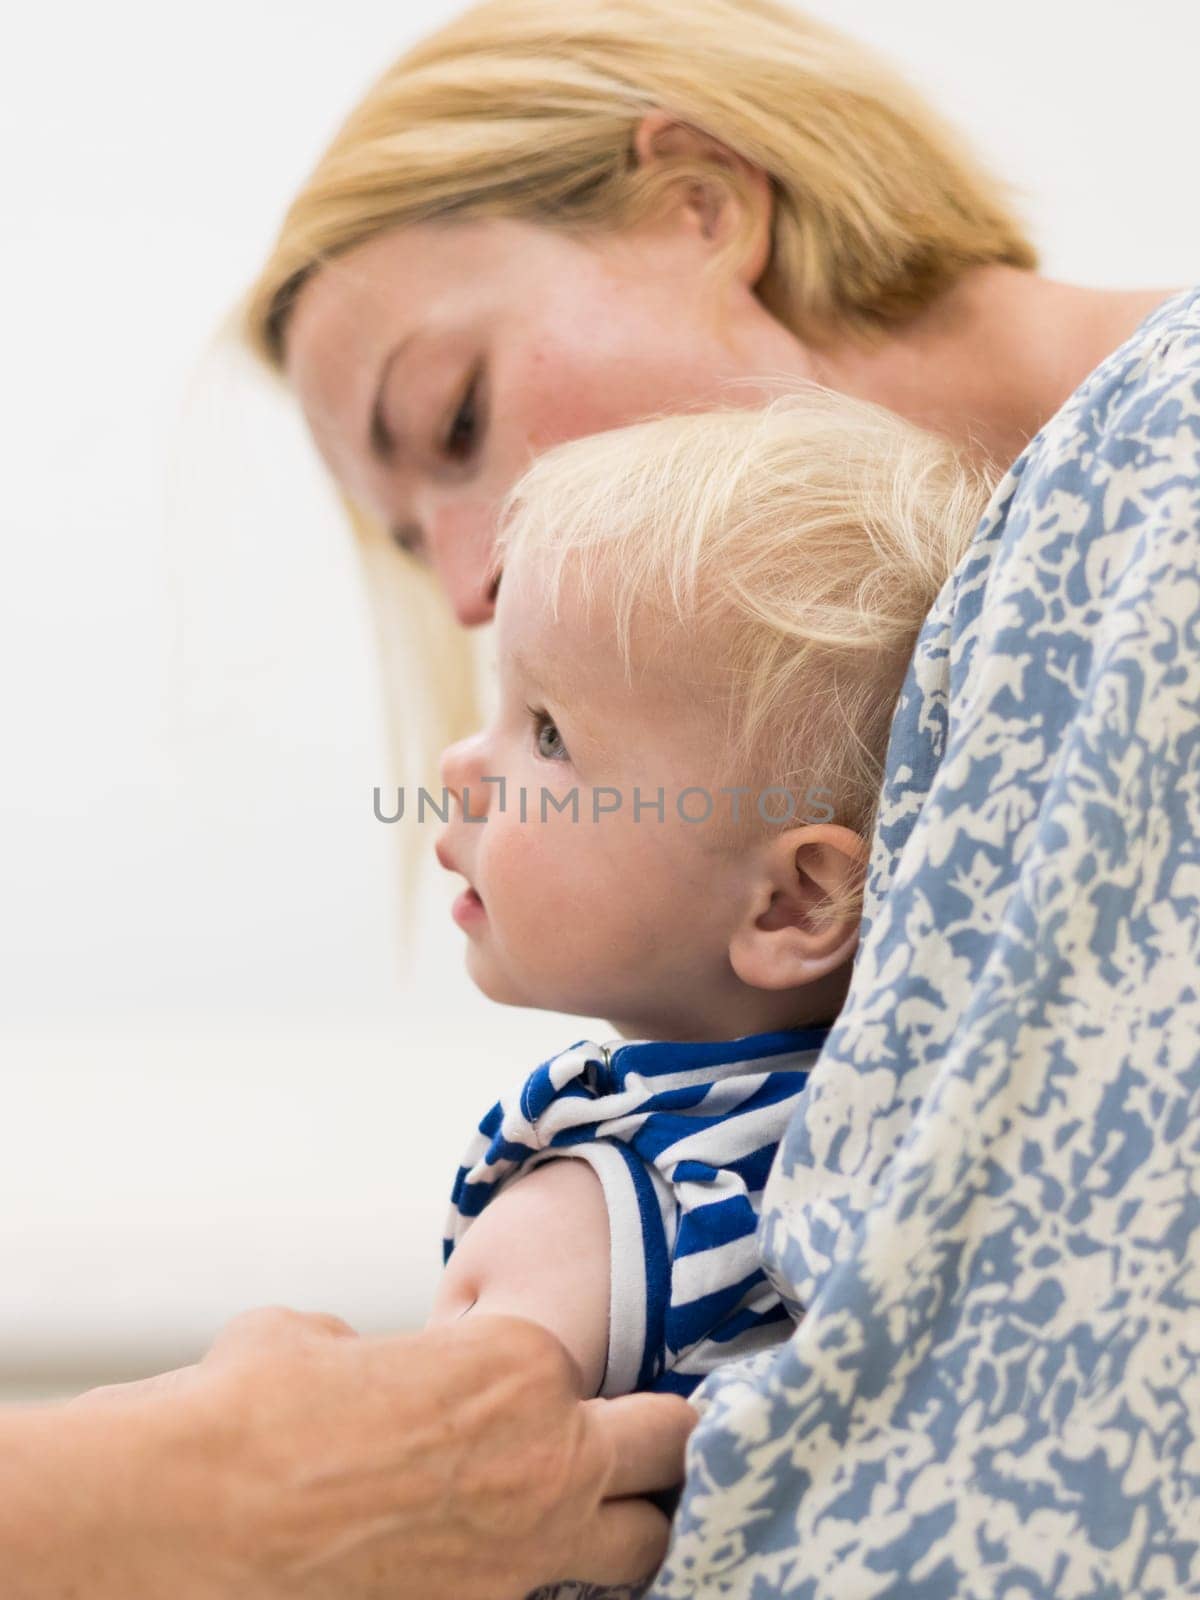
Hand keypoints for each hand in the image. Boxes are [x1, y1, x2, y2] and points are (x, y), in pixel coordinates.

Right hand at [69, 1307, 694, 1598]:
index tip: (546, 1401)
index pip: (594, 1371)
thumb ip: (378, 1353)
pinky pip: (560, 1598)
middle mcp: (547, 1454)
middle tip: (641, 1451)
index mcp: (520, 1361)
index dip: (564, 1387)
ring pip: (644, 1546)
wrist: (194, 1508)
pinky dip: (552, 1580)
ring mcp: (525, 1551)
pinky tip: (509, 1566)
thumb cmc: (256, 1403)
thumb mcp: (325, 1338)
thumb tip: (357, 1366)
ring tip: (600, 1521)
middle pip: (670, 1449)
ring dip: (630, 1526)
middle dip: (661, 1445)